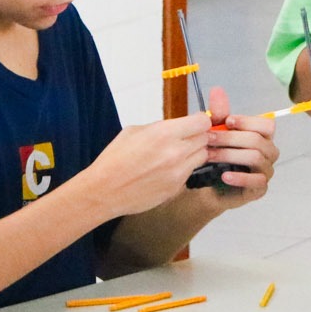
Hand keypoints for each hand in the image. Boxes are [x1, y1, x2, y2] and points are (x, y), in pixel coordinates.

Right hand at [80, 111, 213, 217]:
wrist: (105, 190)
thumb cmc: (115, 160)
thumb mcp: (134, 131)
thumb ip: (160, 127)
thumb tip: (176, 127)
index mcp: (164, 133)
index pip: (202, 122)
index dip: (200, 121)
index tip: (195, 123)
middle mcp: (176, 153)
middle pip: (205, 139)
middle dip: (197, 136)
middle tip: (185, 138)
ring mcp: (178, 173)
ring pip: (202, 157)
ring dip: (193, 153)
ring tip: (175, 154)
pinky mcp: (177, 188)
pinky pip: (190, 173)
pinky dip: (184, 169)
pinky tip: (166, 170)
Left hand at [201, 85, 277, 205]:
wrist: (208, 184)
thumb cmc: (217, 155)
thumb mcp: (216, 132)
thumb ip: (219, 113)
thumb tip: (217, 90)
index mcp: (262, 136)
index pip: (266, 124)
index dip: (248, 121)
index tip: (227, 121)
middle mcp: (268, 152)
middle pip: (257, 140)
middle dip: (231, 138)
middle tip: (209, 139)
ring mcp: (266, 170)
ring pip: (256, 158)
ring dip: (230, 155)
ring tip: (210, 156)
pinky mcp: (260, 188)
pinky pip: (256, 181)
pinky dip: (239, 178)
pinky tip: (224, 176)